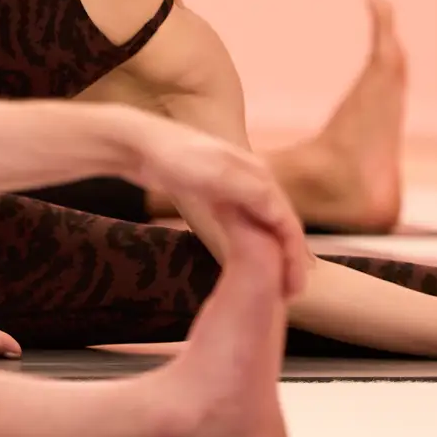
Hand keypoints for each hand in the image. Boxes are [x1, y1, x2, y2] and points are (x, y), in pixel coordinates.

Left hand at [126, 120, 311, 295]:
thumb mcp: (218, 175)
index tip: (294, 287)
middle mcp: (256, 177)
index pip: (287, 221)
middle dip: (290, 257)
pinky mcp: (220, 190)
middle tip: (290, 292)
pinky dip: (257, 239)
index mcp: (260, 175)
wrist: (141, 144)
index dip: (295, 255)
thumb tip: (282, 216)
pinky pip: (248, 219)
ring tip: (277, 279)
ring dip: (276, 250)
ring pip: (267, 221)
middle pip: (282, 222)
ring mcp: (238, 183)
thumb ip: (253, 193)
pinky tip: (252, 255)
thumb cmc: (178, 159)